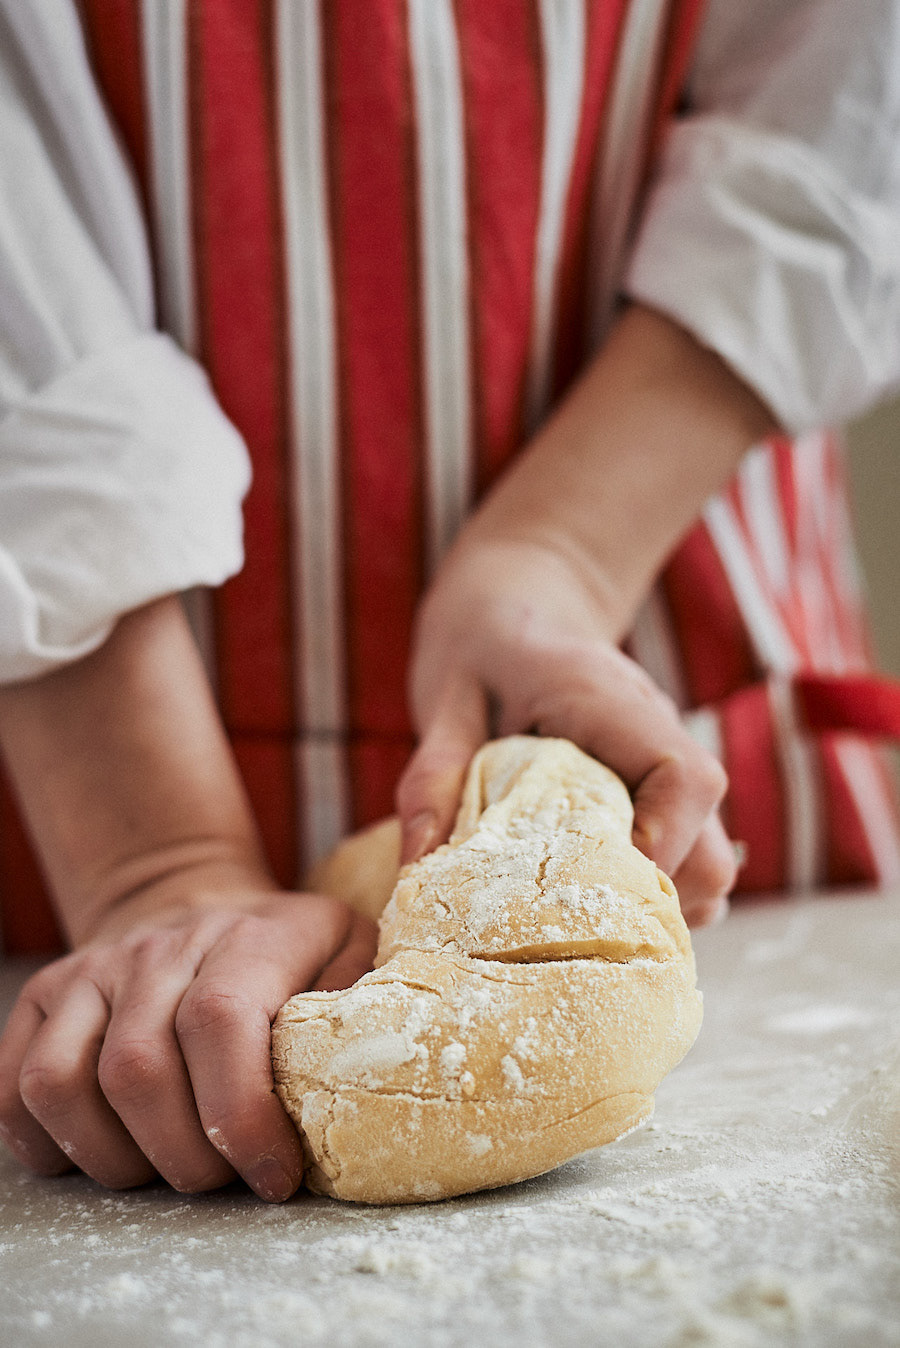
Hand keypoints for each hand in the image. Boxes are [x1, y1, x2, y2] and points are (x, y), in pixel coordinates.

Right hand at [0, 881, 376, 1199]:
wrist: (191, 902)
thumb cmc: (285, 950)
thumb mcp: (349, 950)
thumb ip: (364, 1004)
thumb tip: (371, 1075)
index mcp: (249, 937)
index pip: (221, 1022)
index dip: (241, 1115)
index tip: (273, 1174)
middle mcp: (160, 948)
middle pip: (140, 1070)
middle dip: (185, 1158)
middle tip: (223, 1179)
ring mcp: (93, 970)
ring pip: (64, 1085)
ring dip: (117, 1159)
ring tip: (168, 1168)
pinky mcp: (45, 997)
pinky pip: (16, 1087)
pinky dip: (52, 1145)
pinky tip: (108, 1150)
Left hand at [397, 538, 736, 925]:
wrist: (515, 612)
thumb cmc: (482, 652)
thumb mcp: (443, 700)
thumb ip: (431, 778)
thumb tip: (419, 870)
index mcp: (612, 704)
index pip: (685, 780)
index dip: (658, 849)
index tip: (589, 886)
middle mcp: (661, 739)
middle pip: (712, 850)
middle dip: (649, 903)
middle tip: (568, 920)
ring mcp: (669, 771)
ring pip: (711, 868)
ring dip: (655, 907)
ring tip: (577, 913)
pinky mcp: (664, 798)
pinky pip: (690, 867)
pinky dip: (653, 899)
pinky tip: (590, 898)